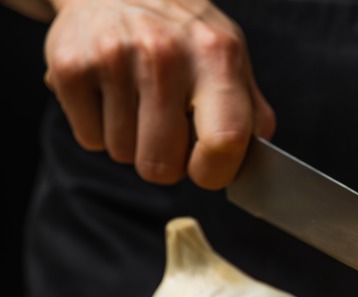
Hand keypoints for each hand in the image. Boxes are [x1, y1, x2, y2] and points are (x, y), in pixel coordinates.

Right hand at [44, 0, 274, 188]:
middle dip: (166, 163)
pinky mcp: (70, 67)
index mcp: (216, 55)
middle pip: (161, 164)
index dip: (214, 171)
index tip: (205, 168)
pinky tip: (112, 95)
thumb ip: (251, 113)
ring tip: (139, 101)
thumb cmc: (185, 35)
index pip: (225, 140)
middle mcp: (165, 53)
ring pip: (124, 155)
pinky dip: (100, 130)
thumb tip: (259, 166)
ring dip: (133, 142)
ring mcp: (113, 58)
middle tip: (168, 132)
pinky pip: (90, 141)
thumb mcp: (231, 58)